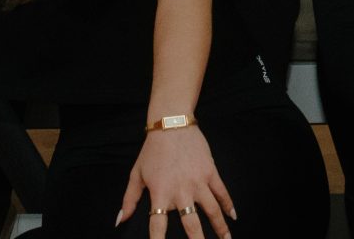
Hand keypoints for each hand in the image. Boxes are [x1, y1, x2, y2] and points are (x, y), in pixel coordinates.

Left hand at [115, 127, 234, 238]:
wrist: (171, 124)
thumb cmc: (152, 151)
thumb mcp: (136, 174)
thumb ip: (129, 200)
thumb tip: (120, 221)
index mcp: (160, 194)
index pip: (158, 226)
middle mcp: (181, 191)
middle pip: (191, 224)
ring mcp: (198, 182)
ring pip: (212, 211)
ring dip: (220, 228)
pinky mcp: (210, 172)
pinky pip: (222, 192)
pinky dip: (228, 205)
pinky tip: (233, 217)